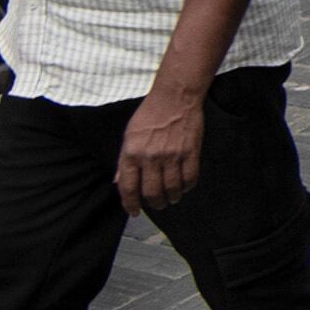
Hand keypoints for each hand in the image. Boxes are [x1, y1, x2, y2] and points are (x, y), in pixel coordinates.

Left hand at [116, 93, 206, 212]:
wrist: (174, 97)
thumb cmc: (150, 114)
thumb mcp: (129, 136)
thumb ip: (124, 161)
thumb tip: (118, 181)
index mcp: (132, 153)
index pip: (128, 188)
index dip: (130, 204)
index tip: (134, 211)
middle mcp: (150, 157)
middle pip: (151, 192)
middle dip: (154, 204)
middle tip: (157, 205)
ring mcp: (172, 155)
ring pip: (172, 188)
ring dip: (172, 198)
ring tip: (171, 198)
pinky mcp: (190, 152)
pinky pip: (190, 178)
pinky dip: (187, 187)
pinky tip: (184, 187)